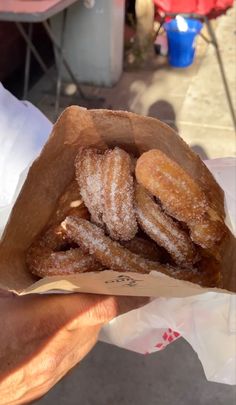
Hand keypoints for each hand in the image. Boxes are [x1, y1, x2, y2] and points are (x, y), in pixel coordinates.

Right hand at [0, 290, 146, 404]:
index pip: (105, 305)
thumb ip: (21, 284)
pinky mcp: (48, 383)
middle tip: (96, 281)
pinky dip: (69, 340)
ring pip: (85, 339)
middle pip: (98, 321)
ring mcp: (57, 371)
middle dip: (100, 300)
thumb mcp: (2, 298)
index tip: (149, 285)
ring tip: (66, 307)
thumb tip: (33, 272)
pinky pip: (70, 356)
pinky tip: (49, 333)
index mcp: (51, 321)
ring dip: (83, 321)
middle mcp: (62, 349)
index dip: (130, 293)